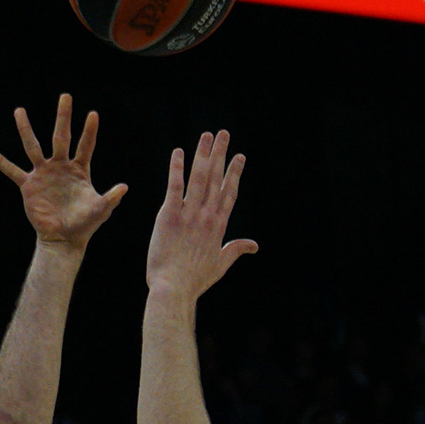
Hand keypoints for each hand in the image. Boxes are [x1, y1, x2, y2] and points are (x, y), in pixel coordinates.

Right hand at [0, 95, 128, 247]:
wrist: (64, 238)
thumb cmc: (84, 224)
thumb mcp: (100, 210)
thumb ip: (111, 198)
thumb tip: (124, 187)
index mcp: (79, 170)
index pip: (85, 146)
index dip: (89, 131)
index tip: (93, 114)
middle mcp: (60, 166)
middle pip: (60, 137)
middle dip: (63, 117)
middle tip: (65, 96)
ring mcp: (43, 174)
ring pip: (33, 147)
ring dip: (26, 129)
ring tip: (19, 110)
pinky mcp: (29, 185)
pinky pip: (11, 170)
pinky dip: (0, 161)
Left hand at [143, 130, 257, 301]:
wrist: (174, 289)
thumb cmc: (195, 280)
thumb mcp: (221, 264)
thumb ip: (236, 249)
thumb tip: (254, 245)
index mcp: (219, 225)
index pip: (229, 192)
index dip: (234, 172)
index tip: (239, 156)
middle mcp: (207, 216)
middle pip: (216, 178)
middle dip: (221, 154)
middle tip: (224, 134)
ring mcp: (189, 214)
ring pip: (199, 177)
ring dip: (203, 154)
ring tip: (207, 136)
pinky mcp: (169, 215)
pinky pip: (174, 187)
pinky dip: (177, 168)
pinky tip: (178, 152)